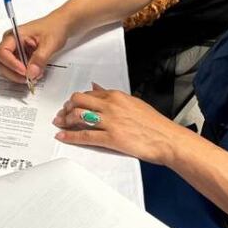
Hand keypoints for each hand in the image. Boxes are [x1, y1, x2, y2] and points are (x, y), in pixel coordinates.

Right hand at [0, 12, 69, 82]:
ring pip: (7, 69)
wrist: (60, 26)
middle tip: (28, 78)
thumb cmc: (53, 28)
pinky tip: (35, 73)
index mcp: (14, 35)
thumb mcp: (50, 43)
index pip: (2, 51)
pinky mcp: (20, 58)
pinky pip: (16, 70)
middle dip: (14, 73)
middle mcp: (11, 43)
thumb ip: (40, 58)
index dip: (11, 63)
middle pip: (1, 63)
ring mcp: (15, 51)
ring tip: (34, 75)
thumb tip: (31, 72)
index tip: (24, 70)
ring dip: (19, 76)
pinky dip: (24, 75)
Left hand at [52, 86, 194, 164]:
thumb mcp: (133, 102)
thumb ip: (112, 96)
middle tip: (61, 114)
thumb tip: (96, 87)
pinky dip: (70, 136)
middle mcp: (111, 106)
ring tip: (60, 124)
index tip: (70, 104)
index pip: (89, 93)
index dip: (76, 100)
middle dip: (67, 107)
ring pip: (78, 117)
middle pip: (79, 101)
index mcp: (116, 96)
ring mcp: (110, 122)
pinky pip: (85, 136)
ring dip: (65, 120)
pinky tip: (62, 136)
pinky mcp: (110, 138)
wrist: (167, 139)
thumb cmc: (154, 123)